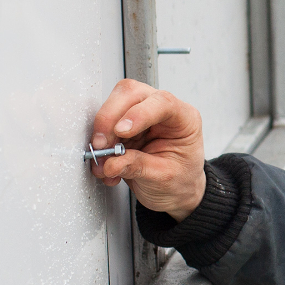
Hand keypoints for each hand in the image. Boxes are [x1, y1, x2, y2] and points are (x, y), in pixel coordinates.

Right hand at [91, 79, 206, 218]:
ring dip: (102, 134)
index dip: (139, 113)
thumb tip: (111, 162)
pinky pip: (105, 124)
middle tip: (102, 146)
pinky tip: (107, 166)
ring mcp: (141, 113)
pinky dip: (100, 145)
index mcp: (184, 119)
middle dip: (110, 118)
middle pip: (131, 94)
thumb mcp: (164, 178)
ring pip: (113, 104)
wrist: (175, 191)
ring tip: (104, 162)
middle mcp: (162, 110)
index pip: (163, 102)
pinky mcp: (124, 123)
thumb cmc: (180, 180)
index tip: (122, 131)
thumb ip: (138, 167)